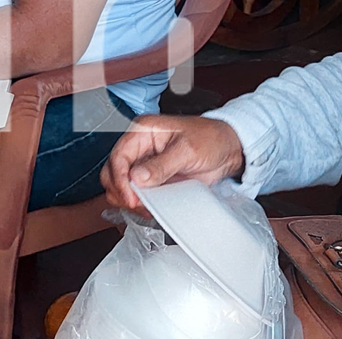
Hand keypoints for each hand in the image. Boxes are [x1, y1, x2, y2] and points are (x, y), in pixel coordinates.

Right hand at [101, 115, 245, 212]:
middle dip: (121, 192)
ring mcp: (145, 164)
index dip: (120, 179)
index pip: (118, 156)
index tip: (131, 197)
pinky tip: (150, 209)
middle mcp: (140, 147)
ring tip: (146, 208)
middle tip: (138, 205)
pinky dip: (139, 205)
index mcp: (144, 131)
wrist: (229, 150)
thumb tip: (137, 178)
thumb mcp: (187, 150)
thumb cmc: (211, 138)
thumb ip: (162, 165)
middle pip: (112, 172)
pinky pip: (137, 194)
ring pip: (121, 186)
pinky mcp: (153, 180)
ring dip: (128, 200)